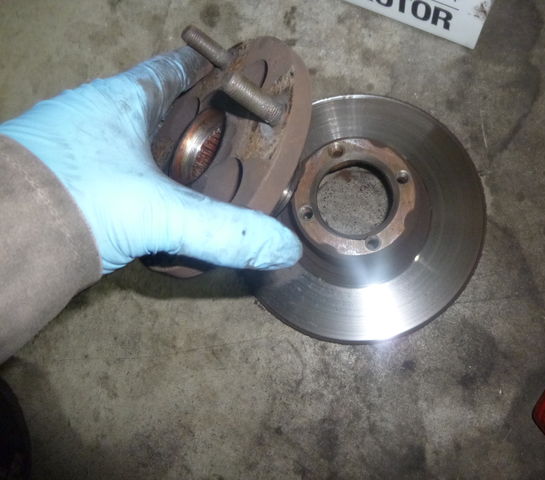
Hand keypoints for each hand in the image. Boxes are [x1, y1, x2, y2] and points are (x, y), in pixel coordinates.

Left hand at [0, 47, 301, 273]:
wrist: (3, 242)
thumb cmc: (81, 201)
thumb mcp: (164, 214)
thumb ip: (227, 232)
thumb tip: (284, 248)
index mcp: (118, 103)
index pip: (167, 72)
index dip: (199, 70)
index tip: (225, 73)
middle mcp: (89, 117)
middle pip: (147, 105)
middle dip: (184, 116)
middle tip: (221, 133)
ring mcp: (69, 147)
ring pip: (124, 137)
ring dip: (155, 149)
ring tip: (192, 169)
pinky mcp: (58, 179)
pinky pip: (107, 167)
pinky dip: (133, 177)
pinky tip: (148, 199)